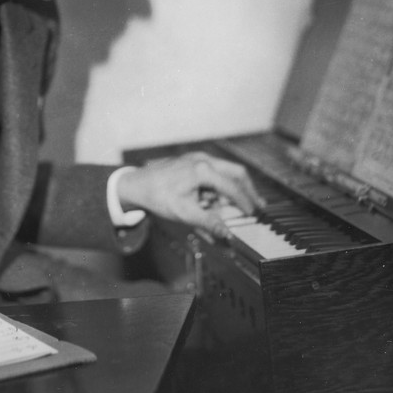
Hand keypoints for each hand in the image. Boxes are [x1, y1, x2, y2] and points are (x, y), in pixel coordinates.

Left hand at [116, 152, 263, 242]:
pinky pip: (213, 170)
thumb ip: (209, 223)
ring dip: (231, 188)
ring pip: (225, 170)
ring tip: (228, 207)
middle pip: (236, 172)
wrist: (136, 184)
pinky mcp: (192, 160)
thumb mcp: (184, 213)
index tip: (253, 214)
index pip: (233, 188)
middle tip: (257, 204)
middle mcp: (203, 159)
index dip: (245, 203)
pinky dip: (219, 184)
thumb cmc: (157, 197)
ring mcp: (197, 157)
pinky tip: (212, 199)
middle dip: (248, 189)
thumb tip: (228, 234)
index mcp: (203, 171)